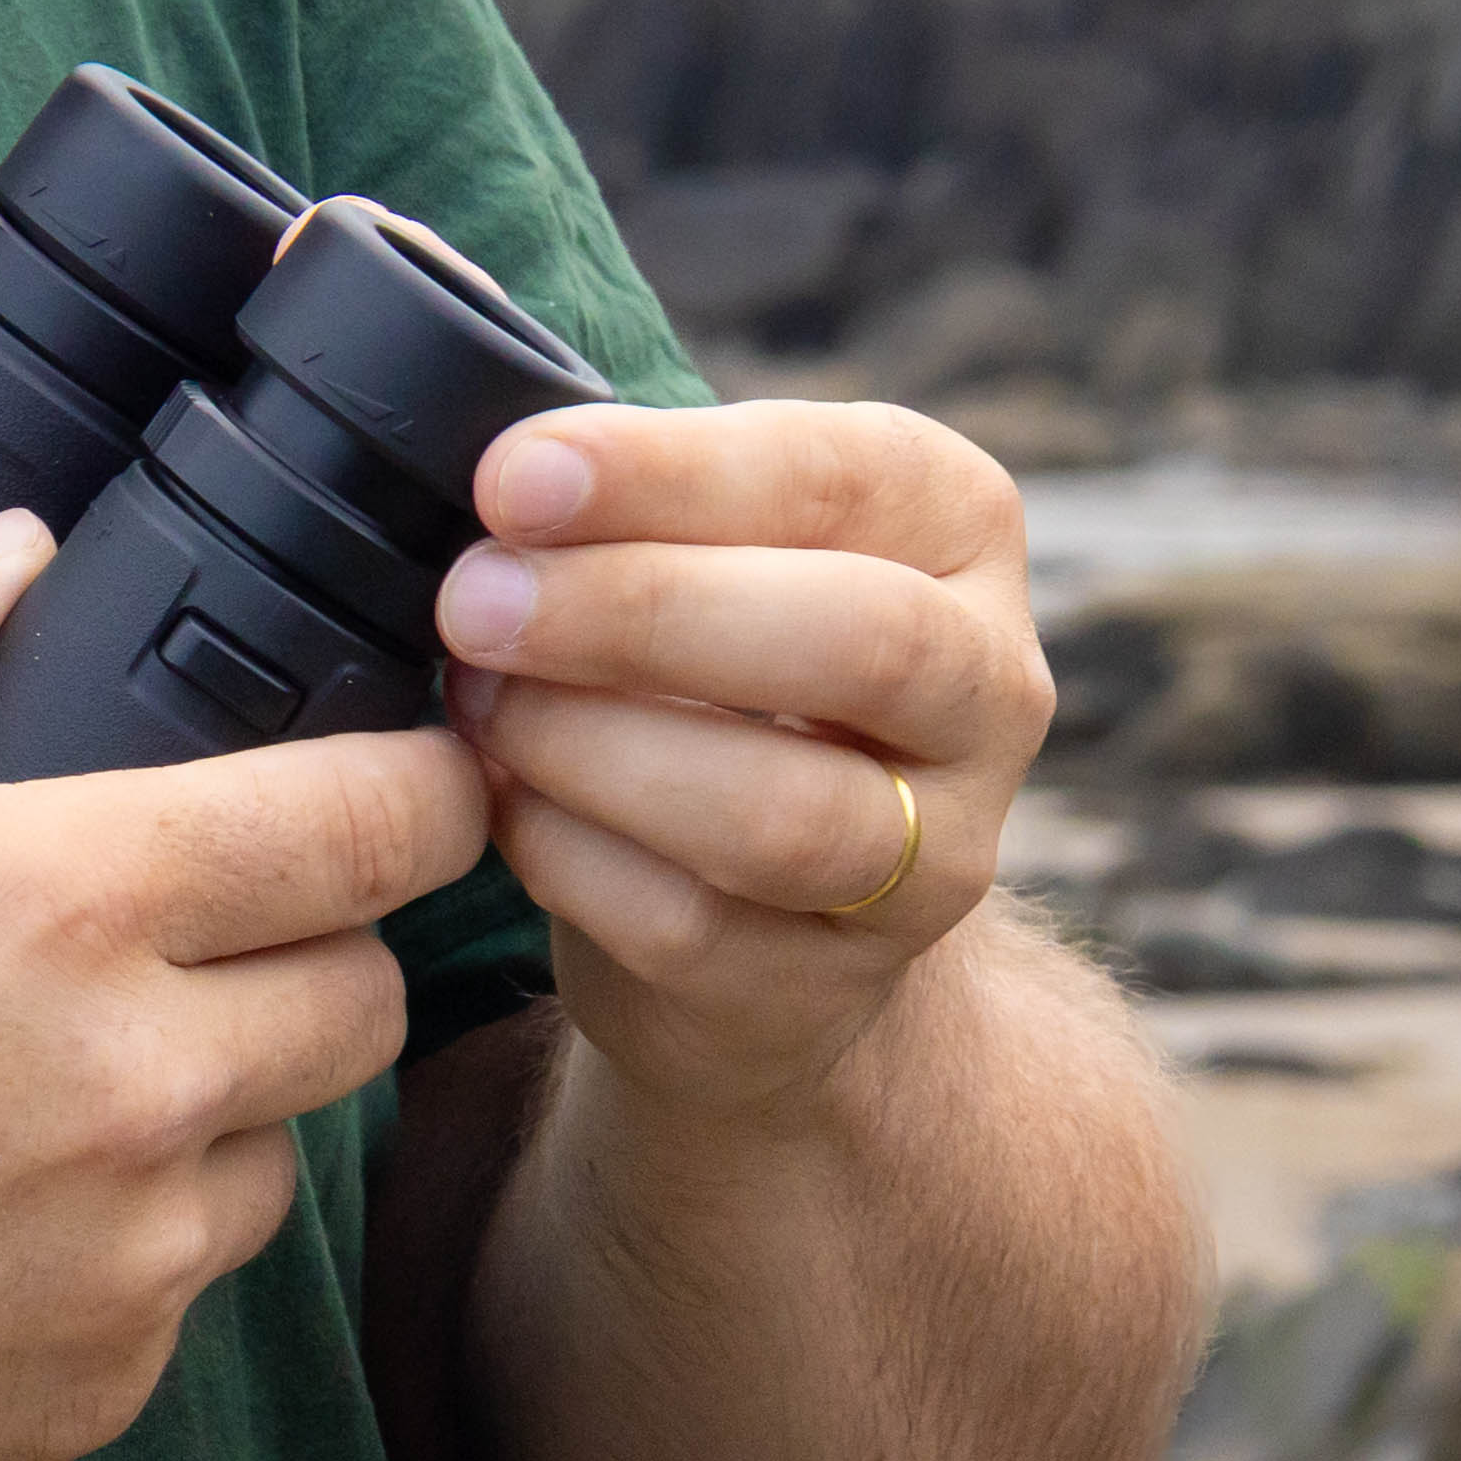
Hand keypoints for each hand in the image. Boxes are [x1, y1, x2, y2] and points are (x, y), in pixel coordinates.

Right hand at [0, 511, 487, 1460]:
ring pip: (276, 1160)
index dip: (425, 792)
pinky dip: (115, 1258)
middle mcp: (138, 1086)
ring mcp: (124, 1263)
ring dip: (211, 1115)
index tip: (412, 788)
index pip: (377, 827)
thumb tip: (11, 548)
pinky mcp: (87, 1397)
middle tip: (187, 944)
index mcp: (72, 902)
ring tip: (35, 1099)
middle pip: (366, 1000)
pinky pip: (173, 1302)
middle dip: (311, 954)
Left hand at [433, 401, 1050, 1109]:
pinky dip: (568, 857)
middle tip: (472, 600)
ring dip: (594, 750)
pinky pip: (691, 927)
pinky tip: (498, 804)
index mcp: (957, 527)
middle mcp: (987, 690)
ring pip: (783, 813)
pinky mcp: (834, 986)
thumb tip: (507, 481)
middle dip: (641, 611)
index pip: (844, 476)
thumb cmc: (706, 669)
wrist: (757, 906)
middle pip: (860, 640)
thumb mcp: (698, 549)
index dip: (671, 474)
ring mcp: (934, 859)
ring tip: (477, 704)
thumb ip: (629, 506)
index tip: (513, 481)